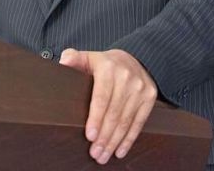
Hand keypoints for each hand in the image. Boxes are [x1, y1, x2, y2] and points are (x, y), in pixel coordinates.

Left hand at [59, 48, 157, 164]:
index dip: (96, 118)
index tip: (90, 136)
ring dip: (114, 142)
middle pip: (114, 113)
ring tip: (103, 155)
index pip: (101, 97)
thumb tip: (63, 61)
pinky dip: (129, 139)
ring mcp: (140, 88)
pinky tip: (120, 150)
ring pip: (126, 120)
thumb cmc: (105, 64)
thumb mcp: (89, 57)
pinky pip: (139, 122)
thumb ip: (74, 58)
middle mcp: (126, 77)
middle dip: (104, 136)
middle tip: (95, 153)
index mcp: (108, 68)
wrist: (134, 59)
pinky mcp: (149, 97)